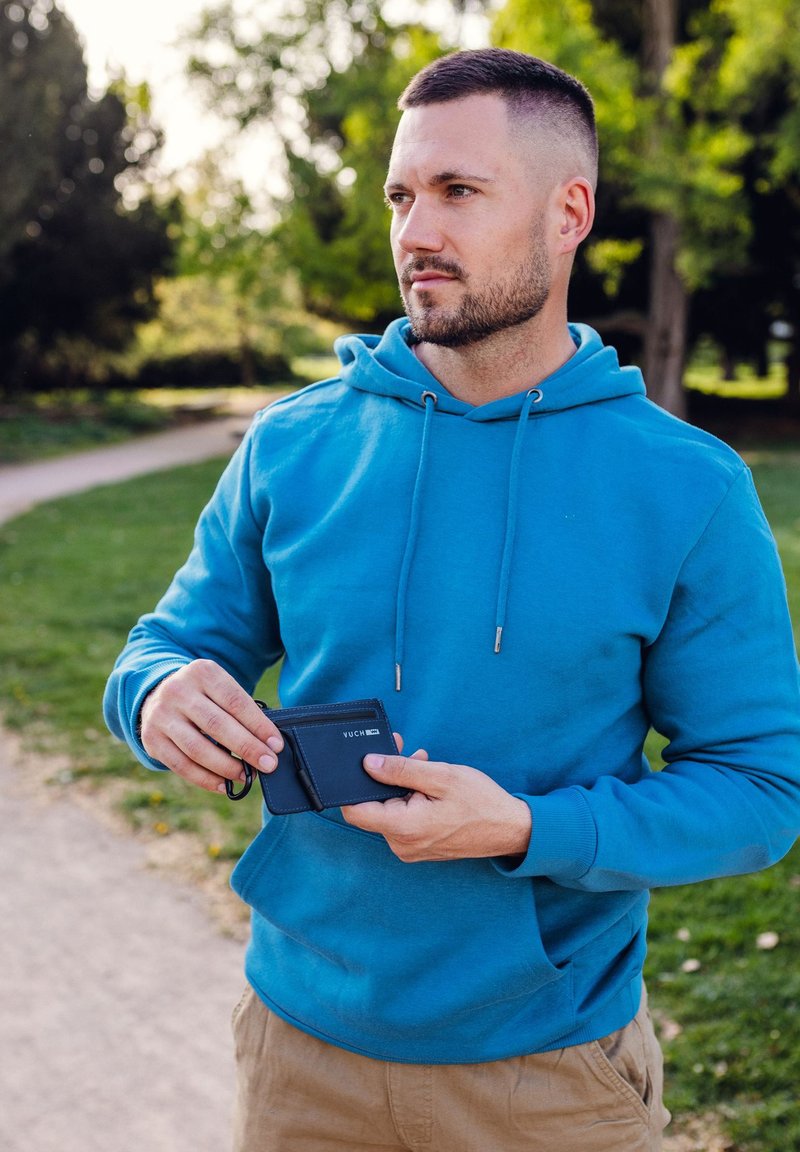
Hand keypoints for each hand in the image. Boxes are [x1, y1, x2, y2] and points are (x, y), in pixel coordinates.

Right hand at [139, 659, 283, 794]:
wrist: (158, 693)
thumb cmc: (203, 695)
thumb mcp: (219, 688)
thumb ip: (241, 709)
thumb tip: (268, 744)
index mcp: (202, 672)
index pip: (235, 701)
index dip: (258, 725)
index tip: (276, 745)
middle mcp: (178, 691)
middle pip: (217, 725)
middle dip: (247, 748)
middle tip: (268, 764)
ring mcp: (161, 715)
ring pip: (197, 749)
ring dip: (227, 767)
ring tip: (246, 776)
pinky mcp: (151, 739)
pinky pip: (181, 765)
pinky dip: (205, 779)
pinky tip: (224, 784)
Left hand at [341, 739, 531, 862]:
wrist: (509, 829)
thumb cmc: (480, 803)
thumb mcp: (441, 776)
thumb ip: (401, 770)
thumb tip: (368, 763)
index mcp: (403, 828)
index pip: (355, 812)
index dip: (354, 785)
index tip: (365, 763)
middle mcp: (401, 844)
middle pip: (374, 807)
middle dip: (386, 778)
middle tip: (407, 753)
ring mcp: (410, 848)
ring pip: (389, 811)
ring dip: (402, 786)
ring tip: (425, 766)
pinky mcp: (418, 846)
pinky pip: (403, 820)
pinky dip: (411, 799)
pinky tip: (428, 785)